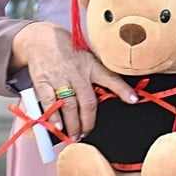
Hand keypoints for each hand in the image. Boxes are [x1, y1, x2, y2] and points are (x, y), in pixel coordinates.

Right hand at [10, 21, 137, 140]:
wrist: (41, 39)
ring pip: (69, 106)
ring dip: (73, 125)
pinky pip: (49, 103)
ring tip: (74, 136)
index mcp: (92, 65)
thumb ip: (96, 76)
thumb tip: (108, 95)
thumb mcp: (87, 58)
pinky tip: (57, 127)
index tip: (134, 99)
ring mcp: (60, 77)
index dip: (123, 89)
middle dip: (88, 122)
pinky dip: (53, 117)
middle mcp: (78, 72)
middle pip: (88, 102)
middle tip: (87, 133)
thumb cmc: (68, 52)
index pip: (111, 78)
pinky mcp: (43, 82)